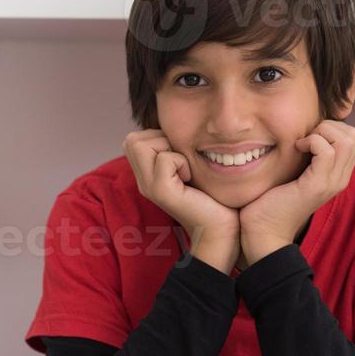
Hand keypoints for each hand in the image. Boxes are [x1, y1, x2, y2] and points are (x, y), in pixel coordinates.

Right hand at [125, 129, 240, 271]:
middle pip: (132, 139)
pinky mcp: (161, 192)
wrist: (221, 228)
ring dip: (169, 148)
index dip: (158, 137)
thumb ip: (177, 150)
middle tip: (182, 160)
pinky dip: (181, 161)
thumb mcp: (191, 167)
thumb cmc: (212, 198)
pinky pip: (164, 159)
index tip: (180, 156)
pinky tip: (191, 178)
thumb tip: (175, 127)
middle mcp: (143, 181)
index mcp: (147, 175)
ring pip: (141, 144)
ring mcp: (148, 187)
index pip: (134, 139)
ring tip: (185, 169)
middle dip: (159, 139)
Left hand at [239, 120, 354, 264]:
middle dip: (330, 126)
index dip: (334, 128)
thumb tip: (308, 130)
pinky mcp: (317, 185)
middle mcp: (340, 179)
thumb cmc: (274, 200)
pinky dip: (312, 141)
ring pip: (347, 141)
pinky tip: (296, 148)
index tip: (310, 136)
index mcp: (338, 174)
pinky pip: (327, 151)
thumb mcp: (297, 172)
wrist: (264, 230)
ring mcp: (332, 183)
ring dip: (322, 132)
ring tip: (303, 143)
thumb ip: (309, 155)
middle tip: (307, 137)